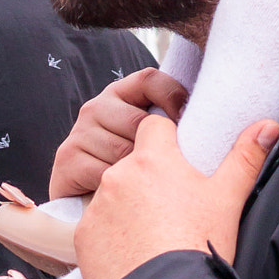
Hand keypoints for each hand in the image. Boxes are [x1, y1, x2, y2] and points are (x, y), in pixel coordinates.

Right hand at [49, 67, 187, 196]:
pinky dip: (119, 188)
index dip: (174, 97)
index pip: (151, 79)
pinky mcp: (67, 157)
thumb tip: (212, 121)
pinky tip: (122, 193)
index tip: (189, 122)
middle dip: (156, 149)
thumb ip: (169, 122)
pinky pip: (106, 172)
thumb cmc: (128, 166)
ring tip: (142, 184)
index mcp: (120, 93)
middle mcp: (96, 106)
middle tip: (164, 169)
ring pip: (125, 151)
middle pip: (141, 122)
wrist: (83, 199)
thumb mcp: (149, 137)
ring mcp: (79, 131)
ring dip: (138, 173)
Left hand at [74, 113, 278, 278]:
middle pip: (132, 162)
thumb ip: (247, 156)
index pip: (153, 126)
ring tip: (152, 234)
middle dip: (147, 177)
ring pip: (113, 194)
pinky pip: (96, 227)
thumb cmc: (199, 245)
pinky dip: (110, 235)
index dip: (166, 139)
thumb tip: (269, 125)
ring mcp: (97, 206)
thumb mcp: (229, 198)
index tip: (177, 160)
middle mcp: (118, 175)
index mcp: (153, 158)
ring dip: (127, 206)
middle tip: (170, 206)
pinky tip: (131, 252)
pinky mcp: (83, 236)